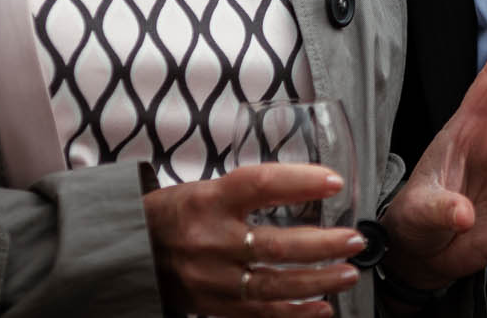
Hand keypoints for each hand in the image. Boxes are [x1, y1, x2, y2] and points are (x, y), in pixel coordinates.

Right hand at [142, 162, 367, 316]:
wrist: (131, 251)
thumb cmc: (178, 213)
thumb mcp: (207, 188)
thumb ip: (253, 191)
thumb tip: (313, 186)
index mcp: (210, 199)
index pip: (261, 185)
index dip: (300, 182)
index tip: (335, 182)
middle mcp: (211, 240)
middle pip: (274, 245)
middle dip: (321, 245)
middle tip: (355, 240)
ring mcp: (211, 278)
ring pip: (271, 285)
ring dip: (316, 282)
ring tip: (348, 274)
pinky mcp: (212, 305)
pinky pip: (258, 314)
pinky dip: (293, 313)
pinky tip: (321, 308)